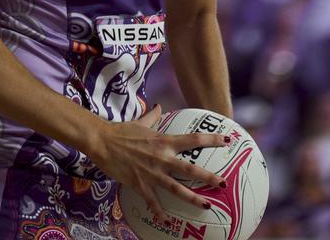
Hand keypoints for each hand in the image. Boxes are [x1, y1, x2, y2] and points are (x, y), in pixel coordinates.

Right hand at [86, 104, 229, 225]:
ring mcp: (151, 172)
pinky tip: (168, 222)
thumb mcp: (141, 121)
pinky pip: (152, 201)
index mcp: (163, 141)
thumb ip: (153, 116)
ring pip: (176, 188)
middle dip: (208, 176)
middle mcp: (161, 157)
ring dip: (192, 198)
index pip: (192, 139)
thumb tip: (159, 106)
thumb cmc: (122, 130)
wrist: (102, 141)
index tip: (227, 140)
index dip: (211, 139)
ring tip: (207, 206)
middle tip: (224, 182)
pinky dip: (160, 212)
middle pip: (190, 169)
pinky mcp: (139, 184)